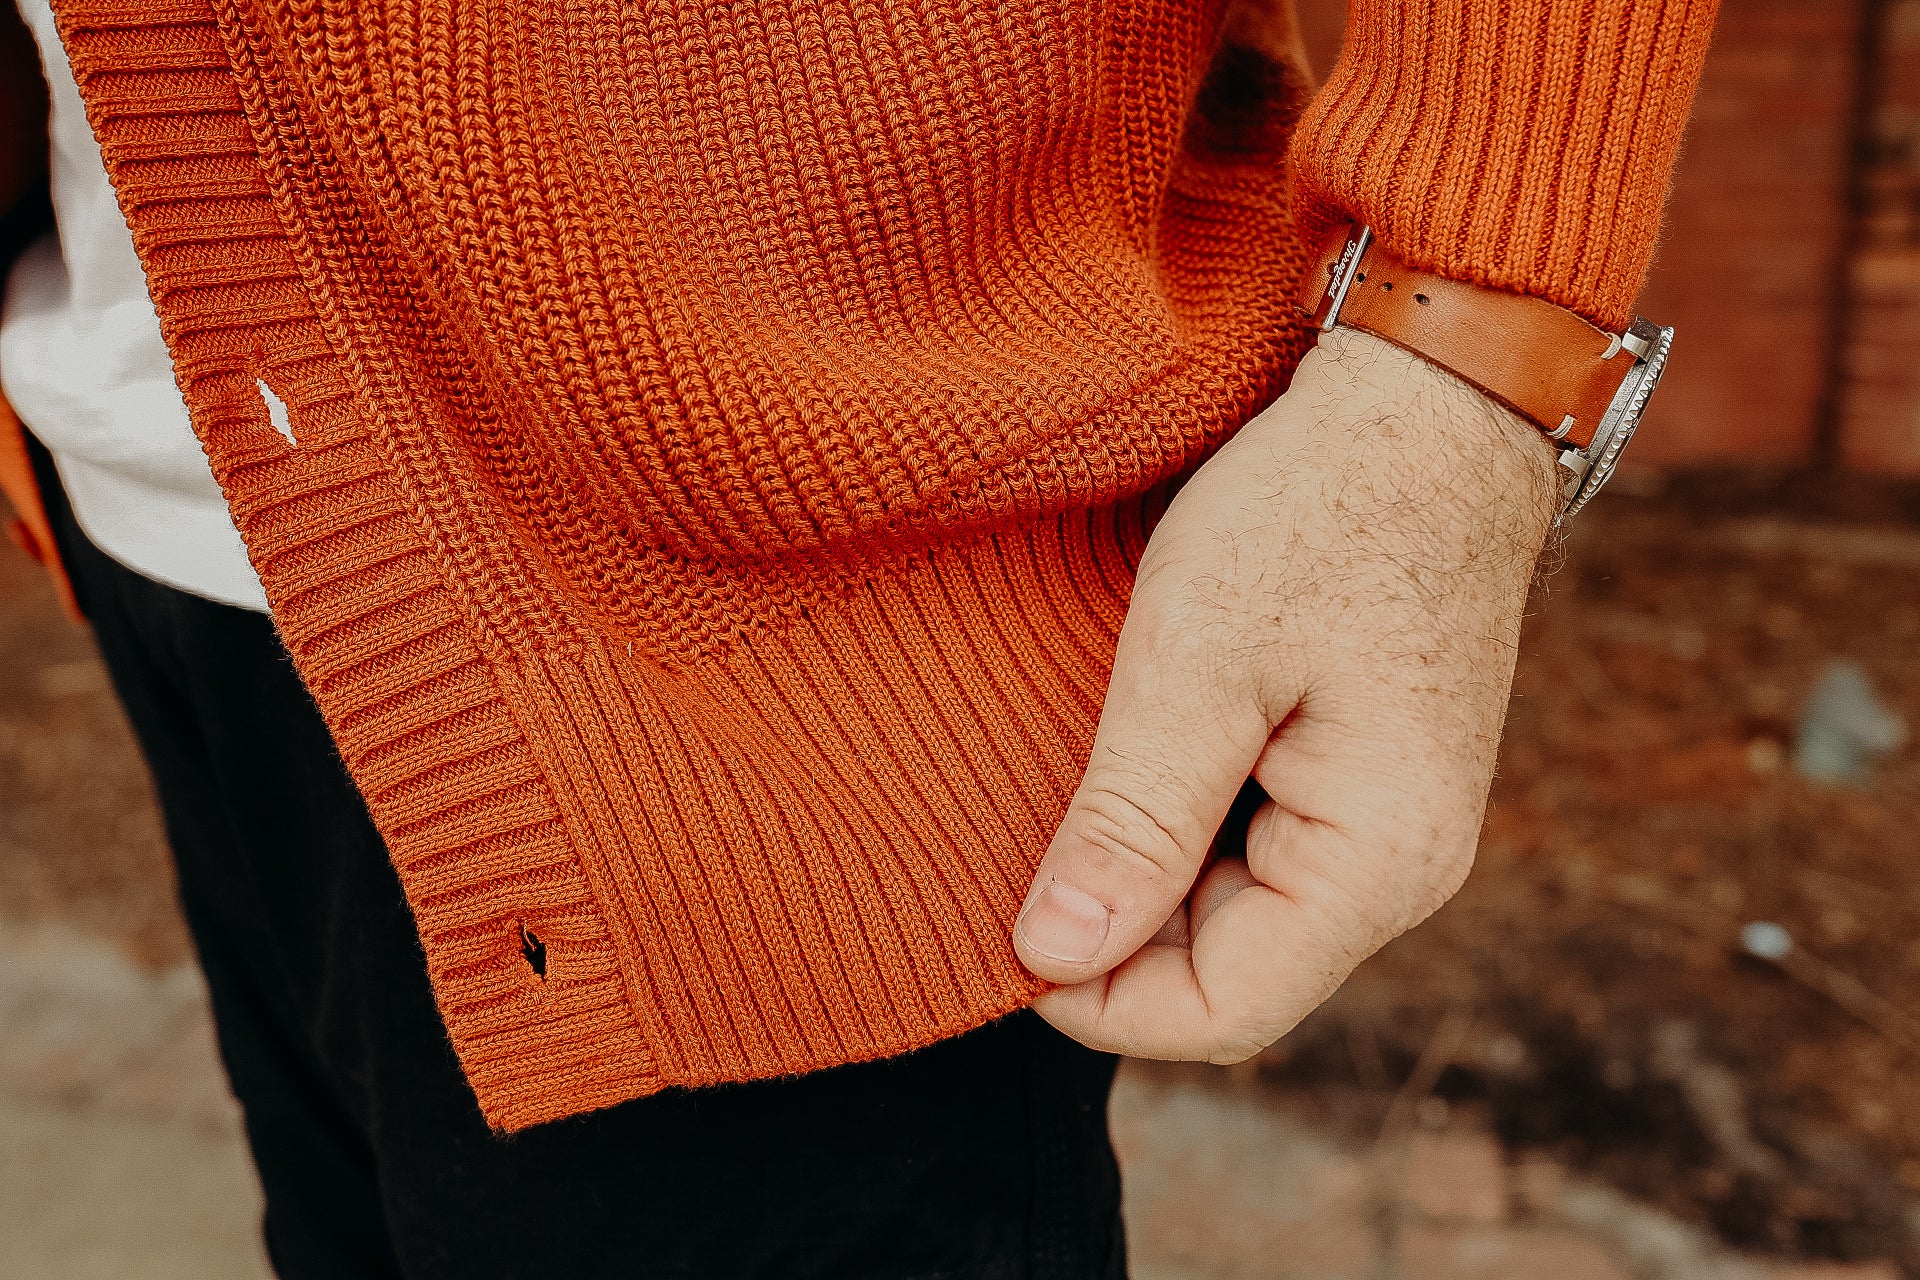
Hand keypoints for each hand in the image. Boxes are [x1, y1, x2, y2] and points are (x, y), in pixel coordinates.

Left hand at [1012, 327, 1561, 1061]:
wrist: (1427, 398)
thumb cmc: (1318, 507)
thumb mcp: (1198, 658)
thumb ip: (1132, 819)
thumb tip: (1055, 956)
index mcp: (1378, 860)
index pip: (1219, 1014)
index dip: (1095, 1000)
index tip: (1001, 926)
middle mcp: (1401, 868)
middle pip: (1225, 973)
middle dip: (1112, 932)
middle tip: (1015, 834)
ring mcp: (1389, 824)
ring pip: (1232, 916)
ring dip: (1140, 872)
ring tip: (1067, 780)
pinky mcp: (1365, 778)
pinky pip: (1255, 852)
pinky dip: (1178, 824)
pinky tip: (1129, 755)